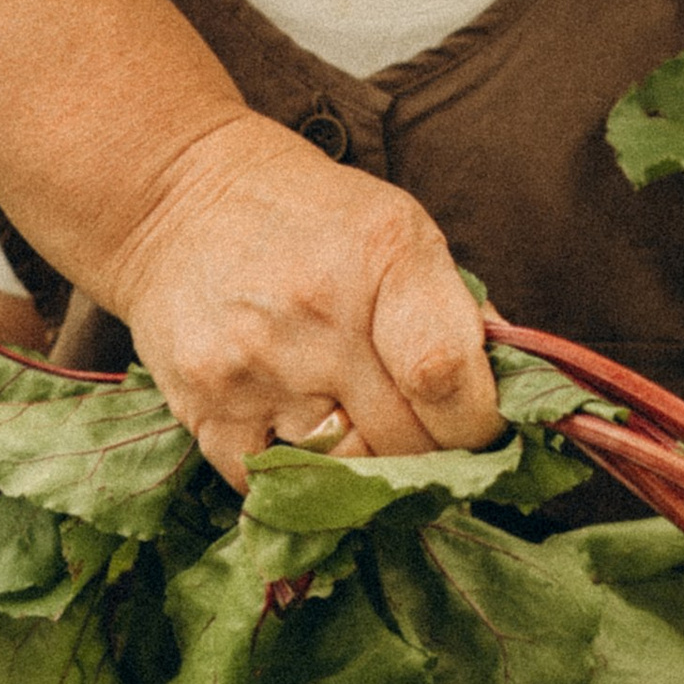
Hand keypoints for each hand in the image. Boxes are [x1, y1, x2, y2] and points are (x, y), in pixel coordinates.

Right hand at [107, 108, 498, 488]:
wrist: (174, 198)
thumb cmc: (305, 215)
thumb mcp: (398, 229)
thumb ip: (455, 311)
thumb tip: (508, 394)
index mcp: (383, 259)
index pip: (447, 379)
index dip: (477, 423)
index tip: (476, 425)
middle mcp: (318, 316)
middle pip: (405, 443)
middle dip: (431, 454)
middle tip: (426, 439)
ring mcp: (257, 366)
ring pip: (347, 473)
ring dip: (368, 469)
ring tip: (361, 430)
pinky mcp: (205, 406)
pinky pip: (274, 485)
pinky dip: (299, 478)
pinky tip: (302, 436)